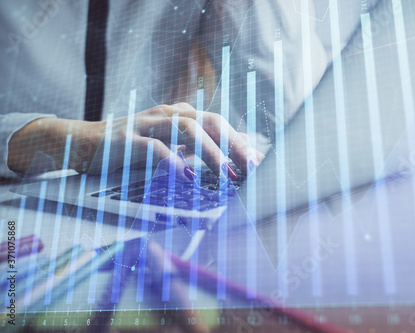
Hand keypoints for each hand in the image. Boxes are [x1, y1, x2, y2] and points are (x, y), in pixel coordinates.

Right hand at [8, 103, 263, 179]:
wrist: (83, 142)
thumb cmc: (130, 148)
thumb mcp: (166, 147)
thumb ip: (192, 151)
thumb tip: (226, 163)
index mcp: (180, 115)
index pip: (219, 124)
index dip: (241, 142)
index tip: (260, 162)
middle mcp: (168, 114)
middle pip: (210, 122)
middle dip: (234, 145)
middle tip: (252, 168)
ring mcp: (147, 124)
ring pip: (187, 130)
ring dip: (211, 153)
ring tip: (227, 174)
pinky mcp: (127, 140)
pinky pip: (154, 147)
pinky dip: (173, 160)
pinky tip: (187, 174)